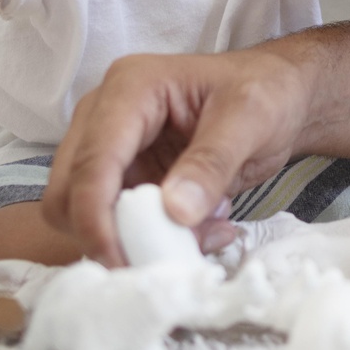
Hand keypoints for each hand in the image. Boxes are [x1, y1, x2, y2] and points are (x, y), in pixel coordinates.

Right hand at [42, 46, 315, 265]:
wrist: (280, 96)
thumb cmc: (265, 91)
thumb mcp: (249, 119)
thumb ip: (212, 162)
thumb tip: (174, 211)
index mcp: (131, 88)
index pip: (92, 160)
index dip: (96, 217)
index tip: (121, 261)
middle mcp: (105, 115)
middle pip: (68, 190)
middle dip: (107, 234)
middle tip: (165, 258)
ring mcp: (111, 148)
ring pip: (86, 213)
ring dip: (132, 239)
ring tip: (198, 236)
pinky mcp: (125, 176)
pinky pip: (117, 222)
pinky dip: (151, 238)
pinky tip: (199, 231)